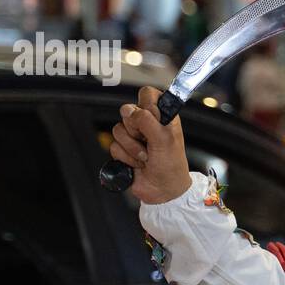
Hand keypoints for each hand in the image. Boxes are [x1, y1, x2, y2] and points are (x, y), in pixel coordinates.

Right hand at [108, 86, 191, 204]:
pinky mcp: (124, 150)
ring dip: (133, 148)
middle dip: (137, 131)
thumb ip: (147, 121)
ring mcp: (134, 137)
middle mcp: (148, 123)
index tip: (151, 119)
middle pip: (127, 112)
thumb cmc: (171, 166)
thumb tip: (129, 109)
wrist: (163, 190)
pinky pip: (113, 146)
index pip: (147, 94)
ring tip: (146, 156)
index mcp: (163, 116)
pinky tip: (139, 164)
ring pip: (118, 130)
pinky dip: (126, 158)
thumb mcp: (164, 139)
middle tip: (149, 142)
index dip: (145, 105)